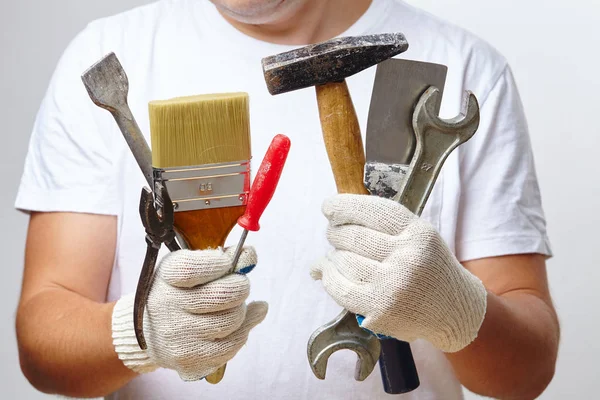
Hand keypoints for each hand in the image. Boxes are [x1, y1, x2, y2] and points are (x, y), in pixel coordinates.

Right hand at [112, 247, 267, 379]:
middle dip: (241, 286)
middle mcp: (168, 306)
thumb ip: (218, 259)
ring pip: (232, 319)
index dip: (219, 263)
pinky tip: (240, 324)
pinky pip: (232, 344)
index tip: (228, 261)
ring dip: (241, 310)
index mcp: (167, 277)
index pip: (194, 268)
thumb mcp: (188, 267)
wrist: (146, 333)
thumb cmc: (176, 293)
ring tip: (233, 306)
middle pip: (224, 295)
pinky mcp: (190, 359)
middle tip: (240, 285)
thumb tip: (249, 255)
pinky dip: (243, 331)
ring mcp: (179, 335)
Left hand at [311, 194, 486, 351]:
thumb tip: (332, 214)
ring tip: (337, 257)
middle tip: (335, 234)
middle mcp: (407, 257)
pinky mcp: (379, 309)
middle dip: (336, 232)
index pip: (372, 211)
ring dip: (332, 256)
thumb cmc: (429, 268)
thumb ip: (384, 224)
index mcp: (418, 233)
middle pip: (352, 235)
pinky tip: (327, 272)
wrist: (454, 311)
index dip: (343, 206)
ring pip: (342, 260)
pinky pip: (339, 287)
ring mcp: (393, 285)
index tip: (328, 207)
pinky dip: (328, 276)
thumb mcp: (419, 236)